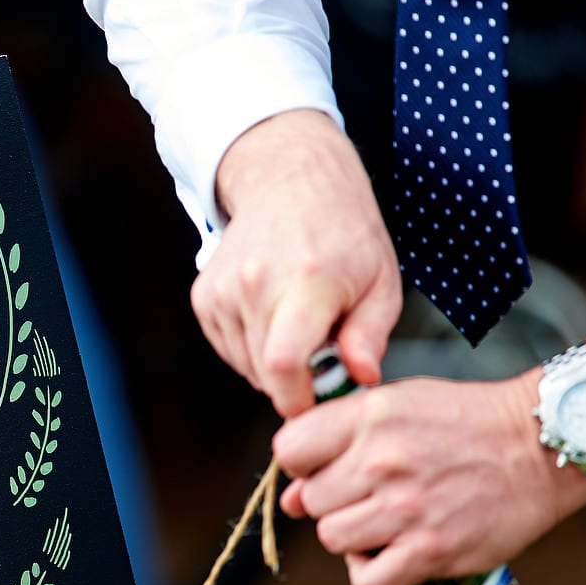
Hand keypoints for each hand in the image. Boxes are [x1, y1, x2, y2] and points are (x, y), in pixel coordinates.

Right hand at [195, 109, 401, 417]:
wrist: (291, 183)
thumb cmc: (345, 235)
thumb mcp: (381, 281)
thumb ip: (371, 335)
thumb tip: (361, 378)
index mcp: (306, 283)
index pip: (283, 364)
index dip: (297, 399)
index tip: (317, 401)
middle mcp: (256, 285)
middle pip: (265, 374)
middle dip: (295, 383)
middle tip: (323, 359)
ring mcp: (223, 291)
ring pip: (246, 366)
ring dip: (274, 365)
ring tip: (299, 328)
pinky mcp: (204, 296)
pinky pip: (229, 349)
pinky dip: (252, 349)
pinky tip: (274, 319)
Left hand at [271, 372, 585, 584]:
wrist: (540, 447)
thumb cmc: (466, 422)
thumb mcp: (397, 403)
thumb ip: (337, 439)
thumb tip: (288, 497)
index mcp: (370, 417)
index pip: (289, 450)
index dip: (299, 464)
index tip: (320, 469)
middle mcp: (382, 462)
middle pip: (309, 501)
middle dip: (330, 502)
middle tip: (365, 496)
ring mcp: (407, 509)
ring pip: (331, 538)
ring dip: (350, 536)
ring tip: (382, 522)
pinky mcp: (431, 550)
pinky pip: (366, 579)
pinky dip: (371, 571)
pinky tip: (391, 551)